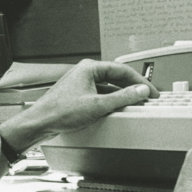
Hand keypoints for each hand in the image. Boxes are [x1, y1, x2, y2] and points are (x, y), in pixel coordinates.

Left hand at [0, 58, 158, 152]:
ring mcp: (81, 84)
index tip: (151, 91)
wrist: (40, 123)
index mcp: (89, 68)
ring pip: (109, 87)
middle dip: (132, 88)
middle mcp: (85, 73)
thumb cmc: (59, 111)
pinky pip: (101, 95)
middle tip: (147, 97)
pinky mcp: (79, 96)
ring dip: (122, 96)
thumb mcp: (98, 105)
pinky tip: (117, 110)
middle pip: (116, 77)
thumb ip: (122, 98)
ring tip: (135, 104)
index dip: (139, 82)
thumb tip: (140, 91)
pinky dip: (112, 102)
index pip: (122, 70)